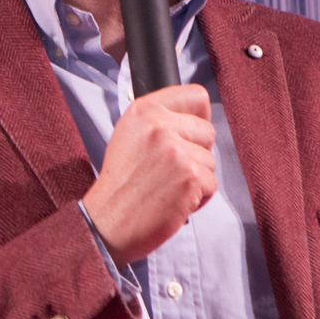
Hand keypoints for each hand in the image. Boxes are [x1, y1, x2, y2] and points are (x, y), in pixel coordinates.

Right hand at [81, 84, 215, 264]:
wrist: (107, 222)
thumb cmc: (121, 185)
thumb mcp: (130, 136)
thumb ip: (159, 120)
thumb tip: (198, 115)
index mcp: (143, 110)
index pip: (196, 96)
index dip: (197, 119)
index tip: (186, 135)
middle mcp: (158, 125)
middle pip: (207, 131)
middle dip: (196, 153)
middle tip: (168, 170)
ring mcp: (175, 150)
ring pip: (211, 160)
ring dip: (196, 178)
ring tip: (166, 186)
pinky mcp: (189, 176)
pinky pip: (212, 184)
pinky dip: (198, 198)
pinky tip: (173, 200)